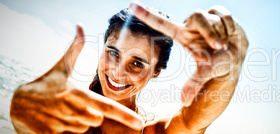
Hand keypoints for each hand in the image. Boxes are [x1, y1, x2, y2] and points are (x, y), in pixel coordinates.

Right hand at [10, 25, 142, 132]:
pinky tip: (60, 117)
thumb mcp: (62, 66)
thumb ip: (75, 49)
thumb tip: (80, 27)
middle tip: (78, 102)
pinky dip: (70, 127)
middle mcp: (71, 110)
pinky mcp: (52, 133)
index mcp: (77, 94)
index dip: (124, 115)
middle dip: (93, 112)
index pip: (106, 107)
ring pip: (86, 127)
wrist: (21, 102)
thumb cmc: (48, 83)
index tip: (139, 123)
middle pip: (97, 118)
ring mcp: (61, 123)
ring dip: (82, 119)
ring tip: (68, 109)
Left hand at [130, 3, 248, 105]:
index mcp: (183, 35)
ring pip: (213, 17)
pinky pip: (225, 16)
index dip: (147, 14)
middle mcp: (192, 25)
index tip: (131, 6)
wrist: (235, 61)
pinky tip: (230, 35)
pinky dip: (230, 28)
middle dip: (210, 32)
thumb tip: (184, 102)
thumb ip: (194, 83)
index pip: (162, 23)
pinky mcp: (220, 15)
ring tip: (223, 44)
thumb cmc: (215, 67)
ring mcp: (206, 18)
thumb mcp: (204, 73)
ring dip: (221, 32)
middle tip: (218, 46)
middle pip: (197, 16)